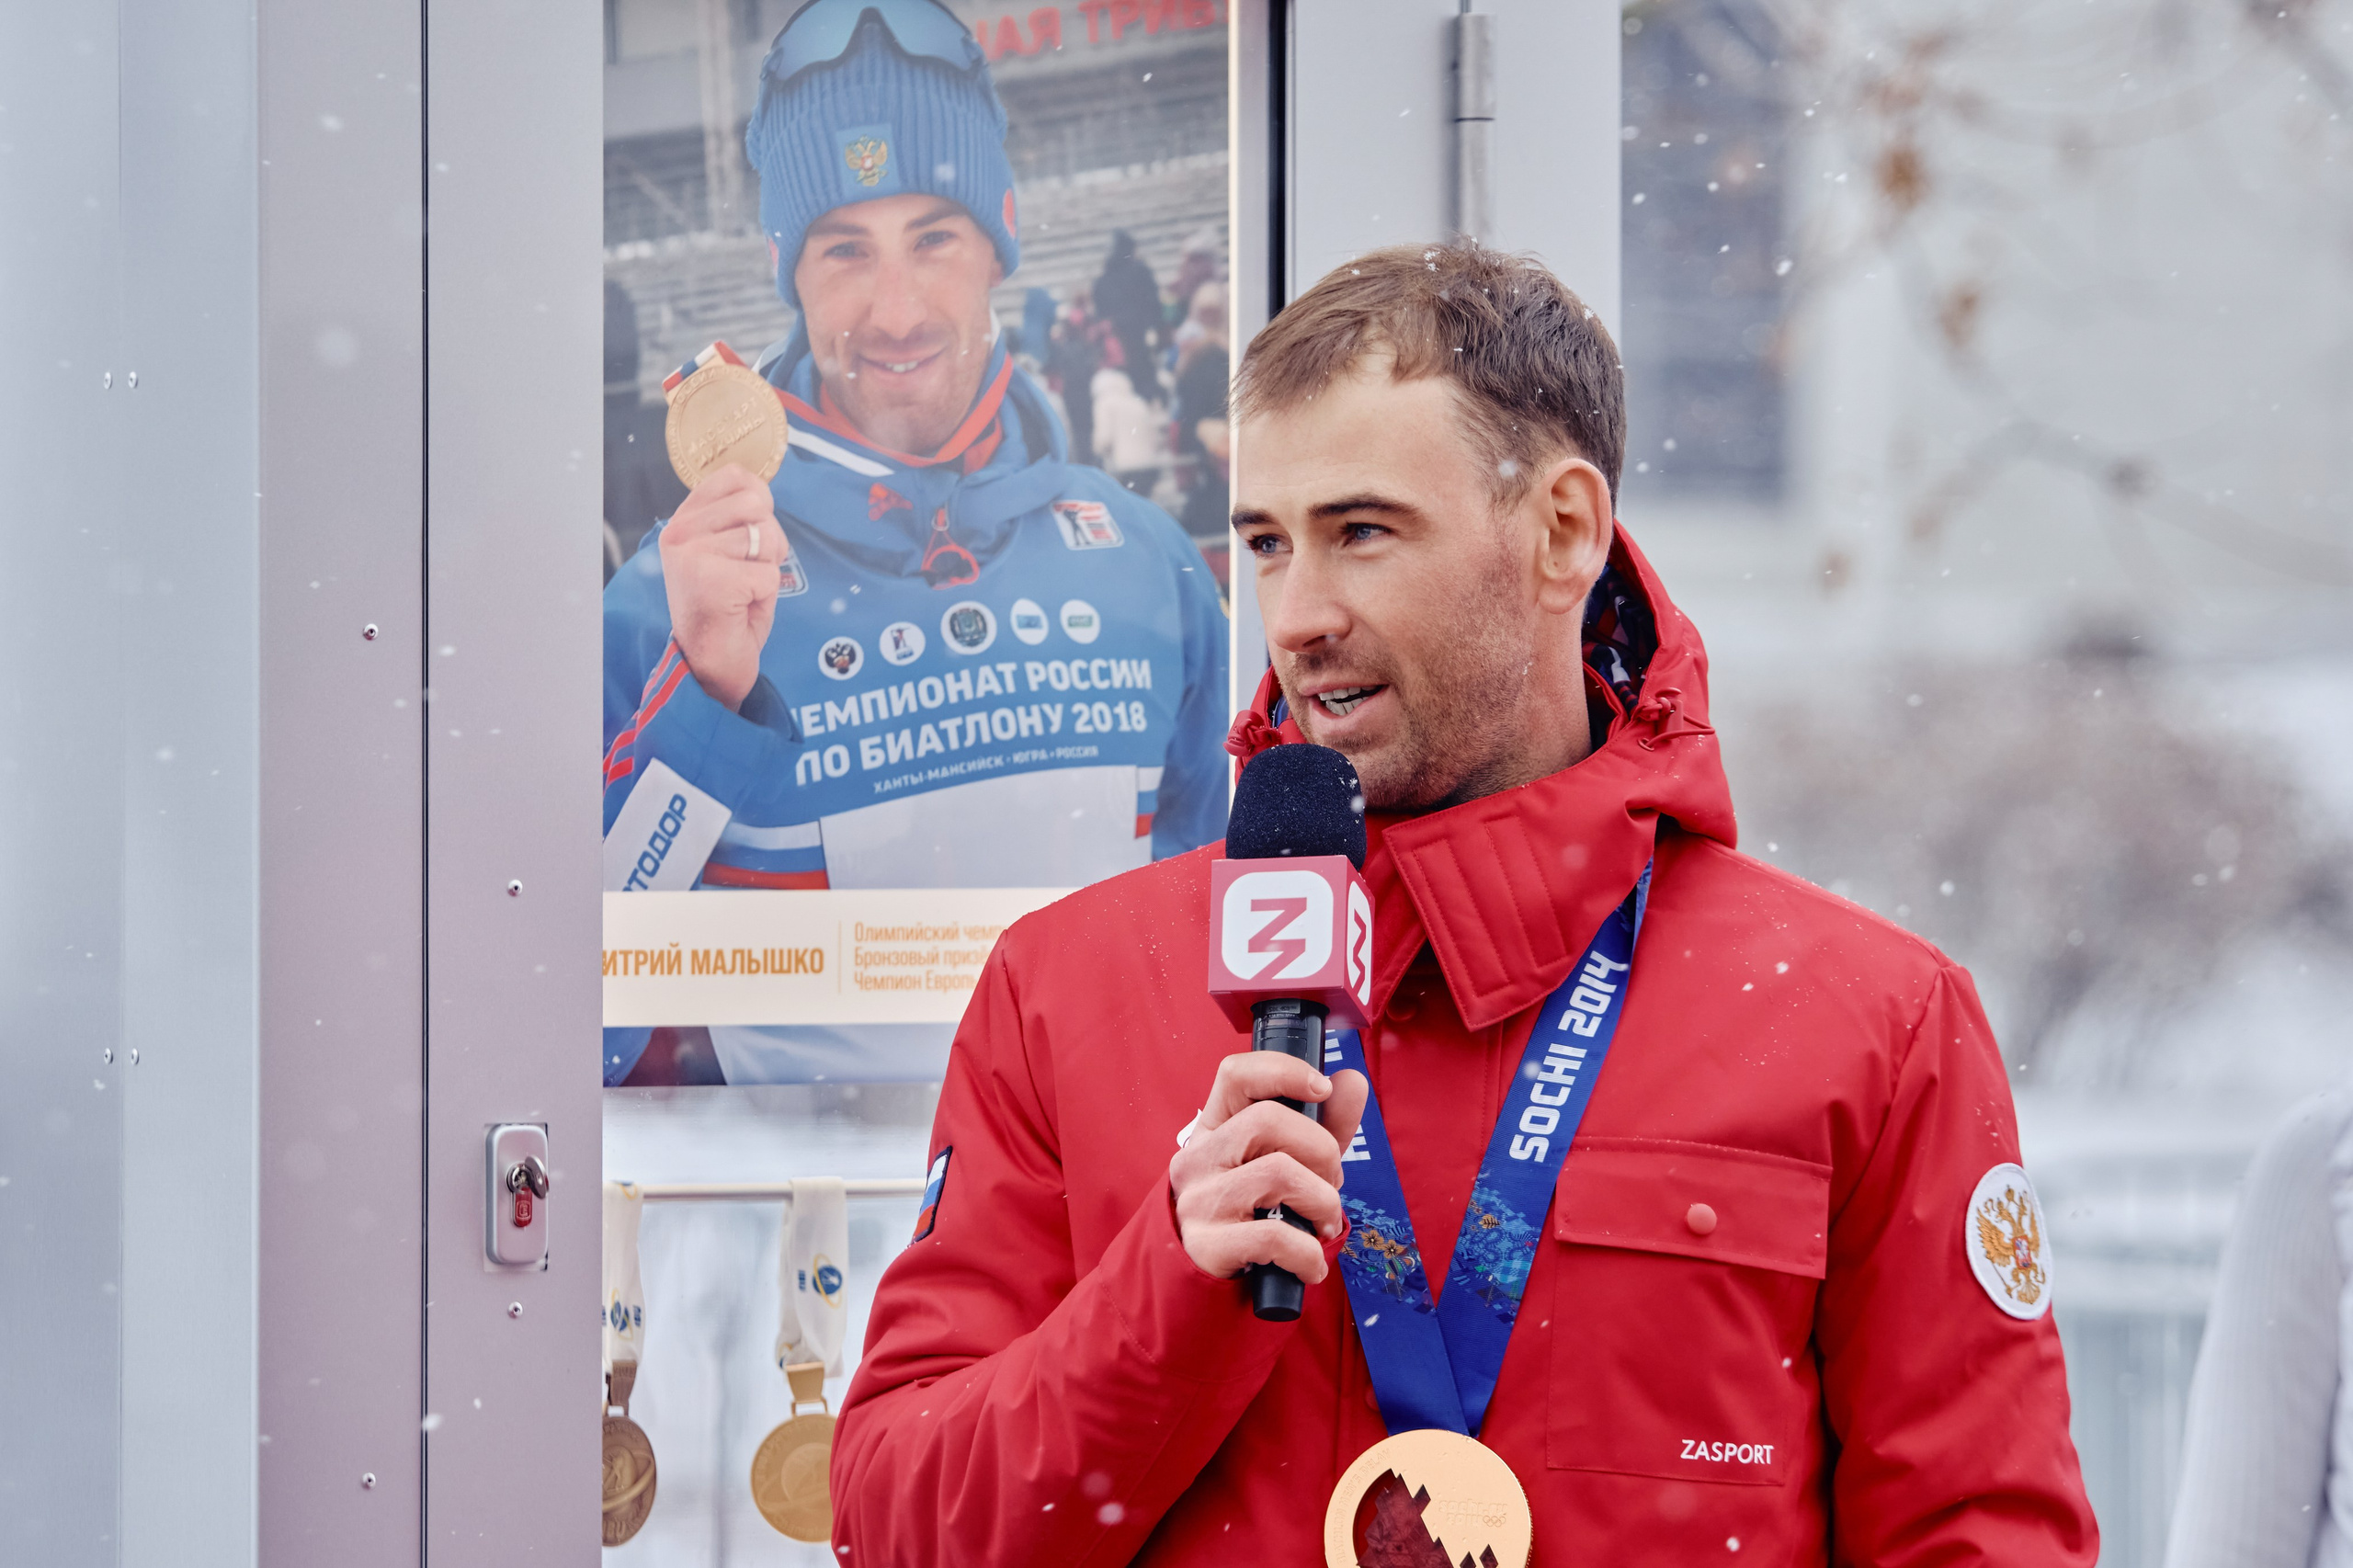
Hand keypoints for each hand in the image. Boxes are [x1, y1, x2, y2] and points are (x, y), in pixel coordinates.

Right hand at [657, 465, 790, 710]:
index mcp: (683, 521)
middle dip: (769, 541)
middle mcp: (680, 533)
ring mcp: (693, 555)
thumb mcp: (726, 552)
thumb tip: (761, 489)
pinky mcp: (713, 580)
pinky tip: (741, 609)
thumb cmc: (725, 611)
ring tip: (743, 593)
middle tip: (748, 574)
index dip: (759, 501)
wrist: (709, 665)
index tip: (750, 535)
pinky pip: (770, 574)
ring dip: (768, 570)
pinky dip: (766, 597)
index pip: (734, 476)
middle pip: (757, 504)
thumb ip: (736, 519)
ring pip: (767, 538)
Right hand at [1169, 1052, 1368, 1285]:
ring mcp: (1198, 1199)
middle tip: (1331, 1183)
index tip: (1322, 1089)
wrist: (1205, 1277)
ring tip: (1324, 1223)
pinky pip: (1274, 1235)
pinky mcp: (1206, 1243)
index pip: (1236, 1074)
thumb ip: (1323, 1125)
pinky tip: (1311, 1264)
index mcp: (1215, 1126)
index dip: (1283, 1071)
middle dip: (1322, 1151)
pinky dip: (1308, 1252)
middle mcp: (1199, 1156)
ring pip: (1279, 1173)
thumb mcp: (1288, 1163)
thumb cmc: (1255, 1211)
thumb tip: (1352, 1082)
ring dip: (1323, 1202)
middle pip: (1267, 1120)